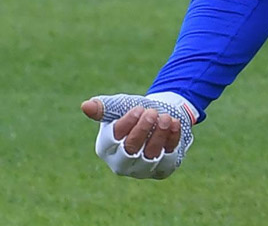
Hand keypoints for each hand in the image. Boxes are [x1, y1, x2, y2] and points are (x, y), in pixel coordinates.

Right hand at [81, 92, 197, 178]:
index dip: (126, 124)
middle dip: (142, 131)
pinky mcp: (162, 169)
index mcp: (106, 148)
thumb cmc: (136, 112)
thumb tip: (85, 106)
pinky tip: (175, 123)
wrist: (161, 115)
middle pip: (130, 151)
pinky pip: (168, 157)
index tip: (138, 109)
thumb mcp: (120, 106)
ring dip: (159, 135)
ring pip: (150, 155)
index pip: (111, 140)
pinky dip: (172, 140)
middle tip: (152, 112)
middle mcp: (122, 163)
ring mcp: (143, 169)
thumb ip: (103, 108)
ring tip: (165, 117)